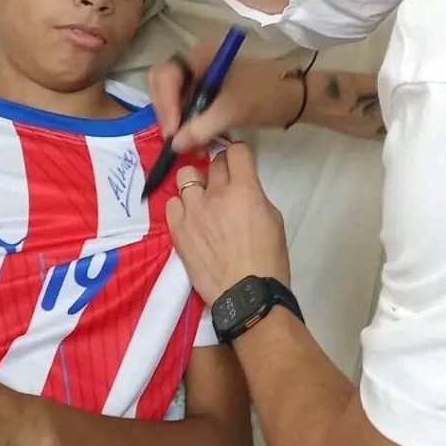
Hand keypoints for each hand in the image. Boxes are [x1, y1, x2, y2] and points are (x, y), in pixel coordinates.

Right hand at [148, 47, 302, 151]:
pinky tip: (196, 144)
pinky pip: (187, 109)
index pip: (164, 76)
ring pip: (173, 101)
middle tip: (174, 140)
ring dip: (177, 124)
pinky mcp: (207, 95)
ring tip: (188, 147)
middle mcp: (195, 64)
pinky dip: (188, 127)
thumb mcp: (233, 110)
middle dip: (166, 114)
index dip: (164, 104)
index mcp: (200, 56)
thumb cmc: (265, 94)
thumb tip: (174, 144)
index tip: (172, 132)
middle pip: (162, 87)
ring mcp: (200, 79)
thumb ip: (201, 127)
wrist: (295, 98)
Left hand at [166, 143, 290, 304]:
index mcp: (245, 190)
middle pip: (212, 162)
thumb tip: (241, 188)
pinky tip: (190, 218)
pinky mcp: (177, 229)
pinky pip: (172, 204)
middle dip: (219, 169)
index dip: (237, 153)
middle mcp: (215, 194)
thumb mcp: (273, 219)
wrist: (246, 295)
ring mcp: (192, 211)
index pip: (236, 150)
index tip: (236, 160)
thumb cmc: (268, 260)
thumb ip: (254, 195)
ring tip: (202, 200)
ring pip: (186, 177)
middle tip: (223, 184)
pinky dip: (181, 207)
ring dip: (196, 184)